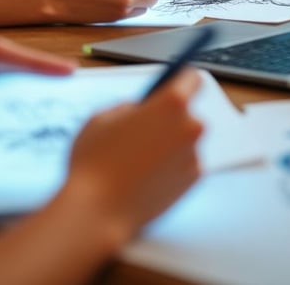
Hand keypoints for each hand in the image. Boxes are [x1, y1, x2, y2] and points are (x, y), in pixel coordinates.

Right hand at [65, 69, 202, 238]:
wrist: (99, 212)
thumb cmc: (96, 162)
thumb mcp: (101, 117)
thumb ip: (127, 106)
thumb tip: (138, 109)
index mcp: (171, 103)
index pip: (192, 78)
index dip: (181, 79)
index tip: (172, 83)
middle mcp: (190, 127)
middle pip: (188, 112)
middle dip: (169, 117)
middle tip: (143, 128)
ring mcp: (194, 156)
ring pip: (185, 139)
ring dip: (170, 142)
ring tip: (139, 157)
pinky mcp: (193, 183)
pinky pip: (184, 163)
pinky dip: (171, 165)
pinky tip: (146, 173)